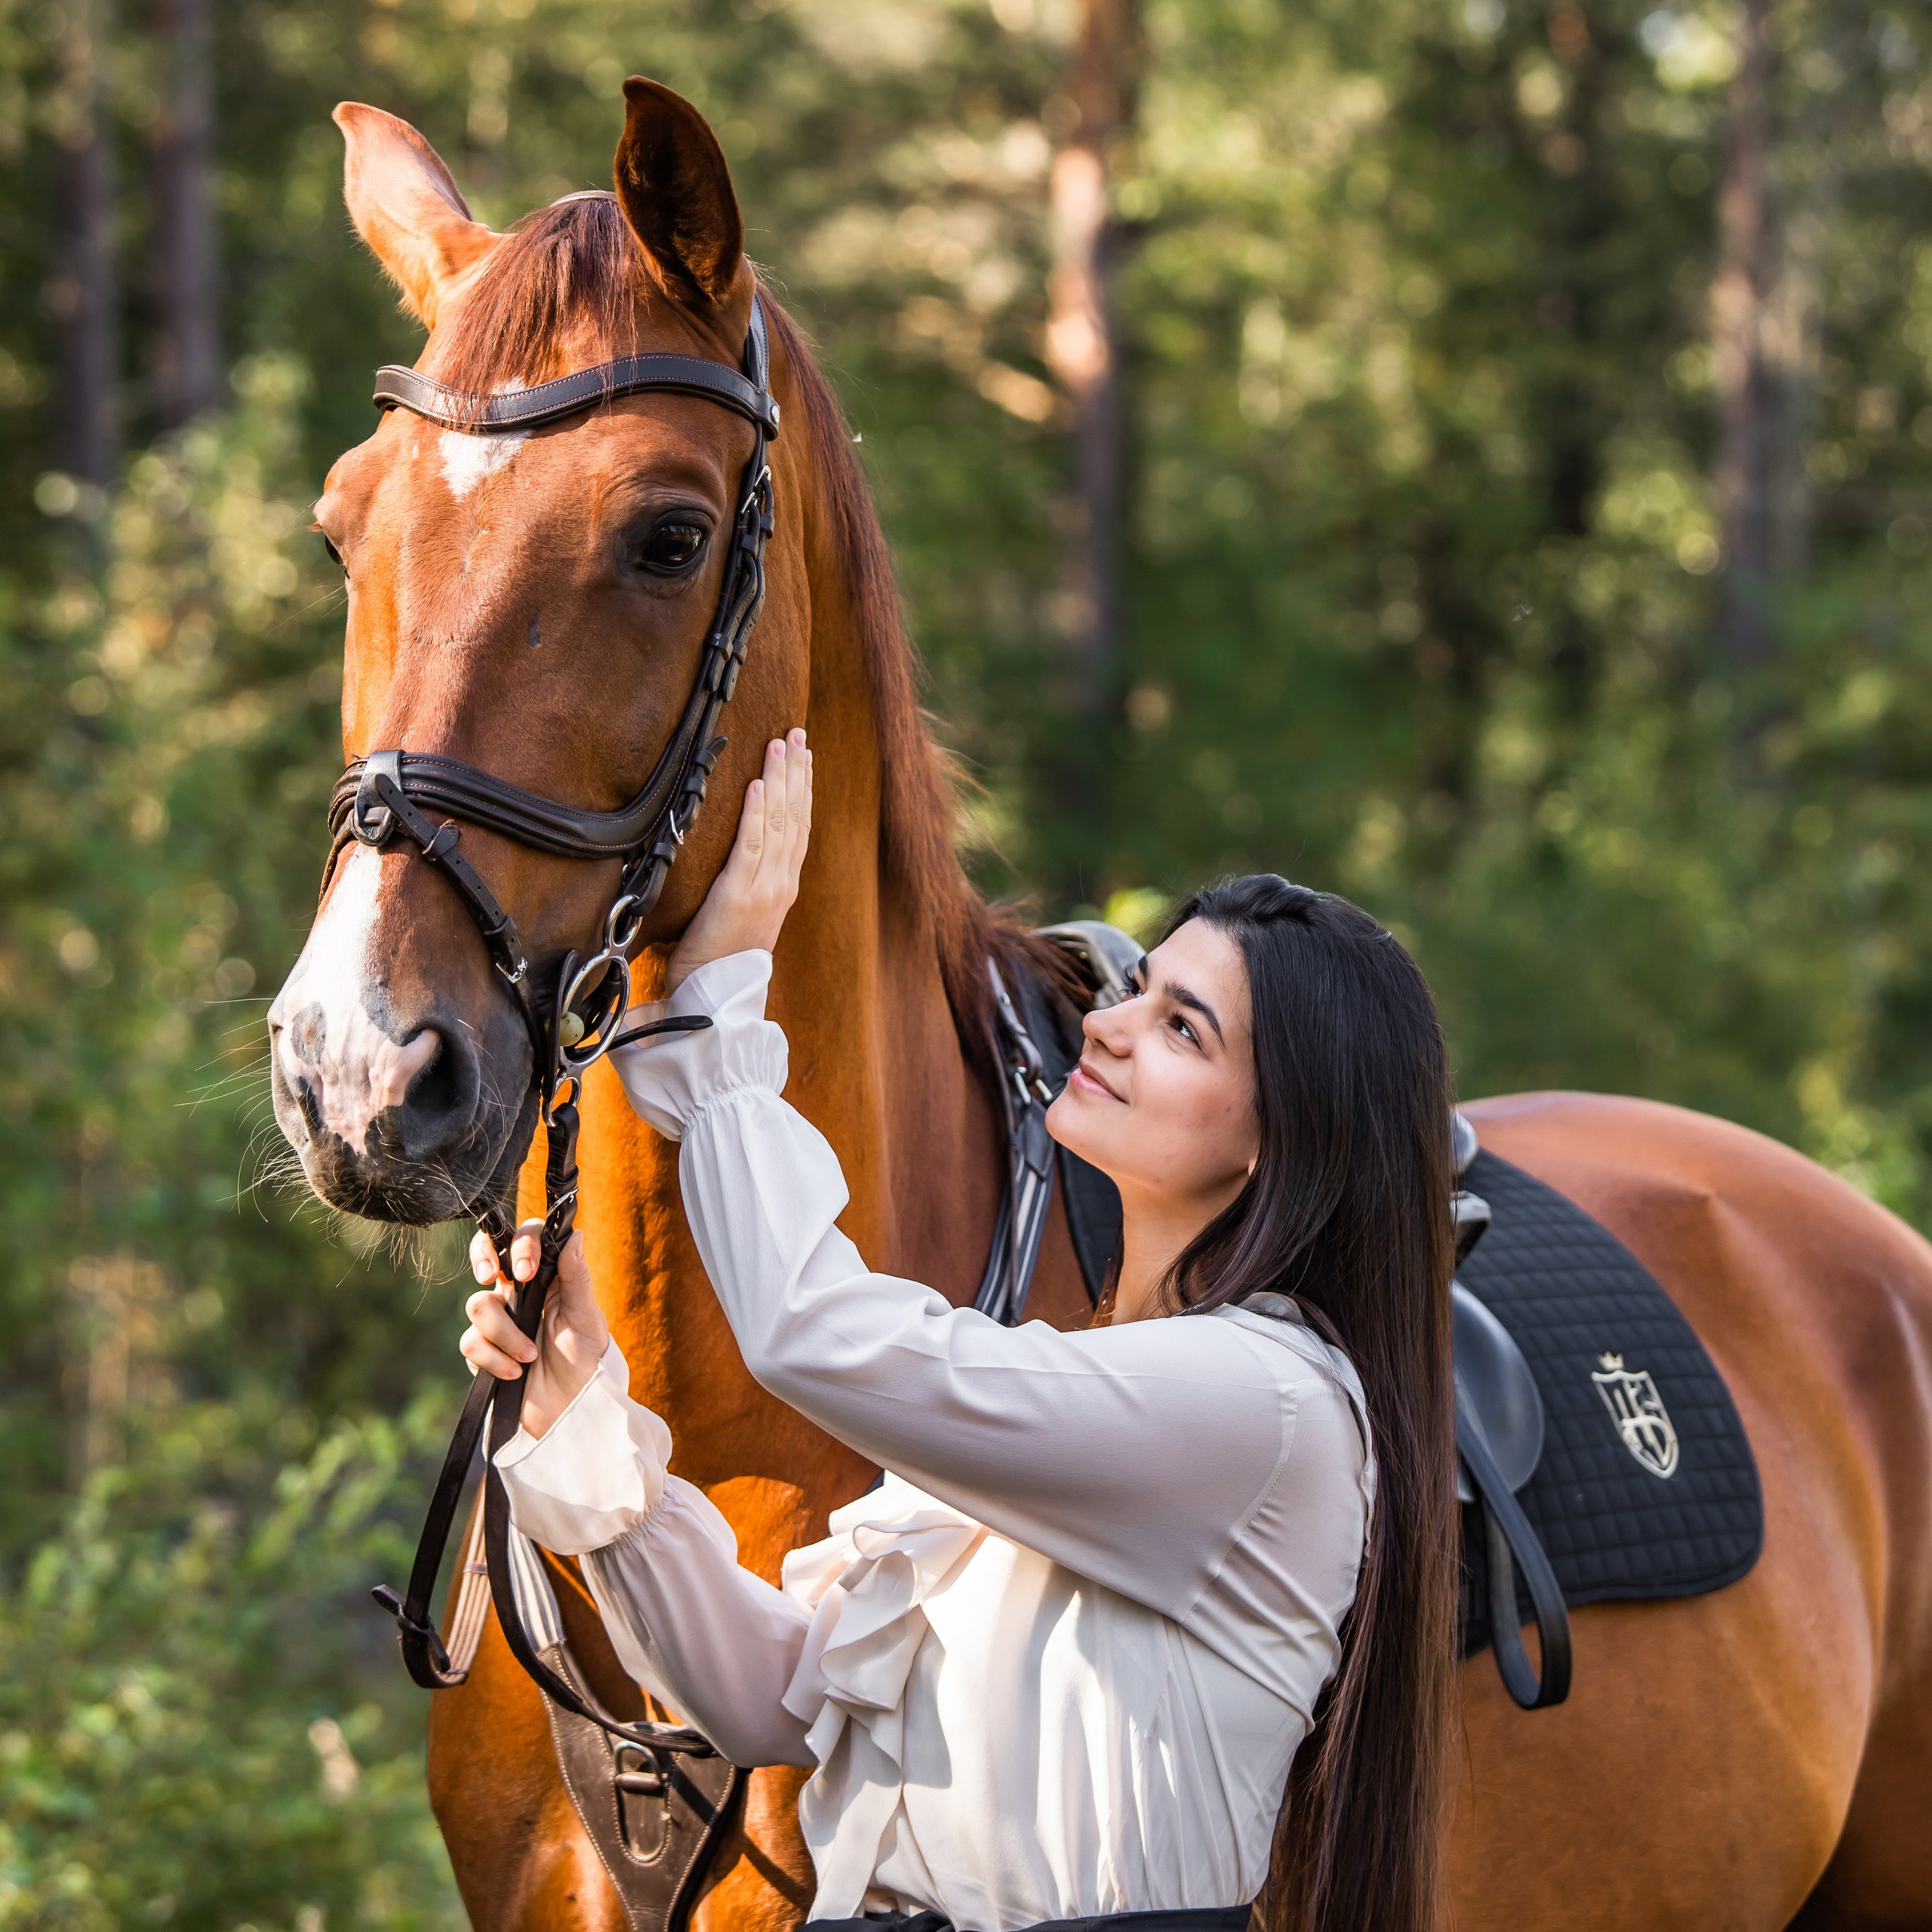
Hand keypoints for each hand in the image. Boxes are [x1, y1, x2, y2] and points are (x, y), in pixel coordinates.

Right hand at [462, 1222, 610, 1439]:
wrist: (568, 1407)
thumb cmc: (584, 1358)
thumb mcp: (586, 1317)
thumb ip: (576, 1277)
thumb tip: (574, 1235)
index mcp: (546, 1277)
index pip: (525, 1238)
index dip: (519, 1243)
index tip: (525, 1271)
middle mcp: (518, 1292)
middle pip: (486, 1254)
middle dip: (482, 1258)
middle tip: (492, 1278)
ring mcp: (497, 1320)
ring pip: (477, 1305)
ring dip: (505, 1334)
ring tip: (530, 1356)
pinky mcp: (482, 1349)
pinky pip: (471, 1343)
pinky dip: (495, 1360)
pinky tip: (515, 1373)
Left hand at [666, 729, 811, 994]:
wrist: (715, 1001)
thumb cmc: (717, 965)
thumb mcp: (740, 920)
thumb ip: (745, 888)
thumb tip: (739, 861)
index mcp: (782, 889)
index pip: (797, 828)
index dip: (802, 789)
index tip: (804, 756)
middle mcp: (780, 884)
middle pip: (793, 817)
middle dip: (797, 773)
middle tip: (798, 734)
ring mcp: (764, 889)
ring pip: (777, 823)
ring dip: (780, 780)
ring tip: (781, 744)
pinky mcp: (739, 894)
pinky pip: (751, 845)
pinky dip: (756, 812)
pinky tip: (757, 783)